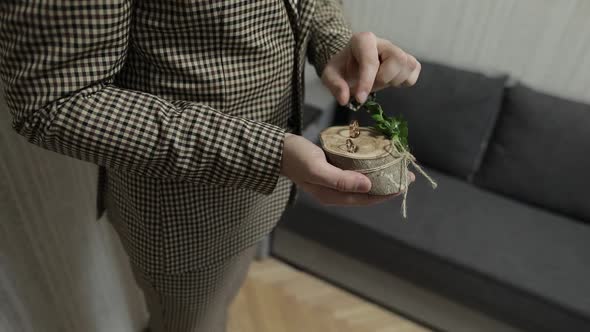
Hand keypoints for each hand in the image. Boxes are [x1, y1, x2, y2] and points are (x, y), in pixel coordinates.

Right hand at [280, 133, 411, 205]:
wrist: (277, 148)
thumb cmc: (295, 158)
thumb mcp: (317, 169)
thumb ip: (341, 179)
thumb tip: (369, 185)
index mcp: (333, 196)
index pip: (366, 198)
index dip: (387, 193)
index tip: (403, 183)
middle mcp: (336, 191)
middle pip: (368, 191)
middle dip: (388, 184)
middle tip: (406, 173)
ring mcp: (334, 180)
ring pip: (363, 180)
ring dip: (380, 174)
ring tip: (396, 165)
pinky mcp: (333, 168)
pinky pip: (356, 170)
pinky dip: (369, 164)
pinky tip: (377, 156)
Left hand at [322, 32, 420, 104]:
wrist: (352, 64)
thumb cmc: (343, 67)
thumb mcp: (330, 75)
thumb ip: (335, 85)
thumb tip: (345, 99)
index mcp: (363, 40)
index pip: (370, 60)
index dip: (366, 82)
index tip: (360, 99)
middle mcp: (383, 43)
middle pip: (397, 60)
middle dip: (383, 79)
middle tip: (369, 86)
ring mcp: (397, 50)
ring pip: (408, 64)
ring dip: (394, 81)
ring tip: (378, 82)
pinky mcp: (406, 60)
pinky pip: (414, 71)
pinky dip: (405, 81)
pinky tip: (390, 81)